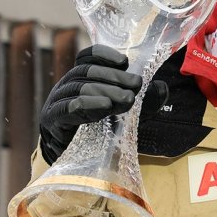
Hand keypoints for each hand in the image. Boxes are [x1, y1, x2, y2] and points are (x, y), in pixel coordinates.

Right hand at [39, 44, 167, 164]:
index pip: (86, 57)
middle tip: (136, 85)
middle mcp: (67, 86)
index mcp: (82, 79)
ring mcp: (57, 101)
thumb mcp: (128, 113)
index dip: (103, 55)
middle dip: (114, 76)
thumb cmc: (100, 131)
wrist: (74, 162)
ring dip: (106, 91)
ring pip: (79, 87)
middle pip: (86, 71)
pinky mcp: (53, 120)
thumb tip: (163, 87)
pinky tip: (105, 106)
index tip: (125, 62)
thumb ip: (145, 100)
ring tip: (127, 99)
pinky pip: (68, 107)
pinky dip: (88, 104)